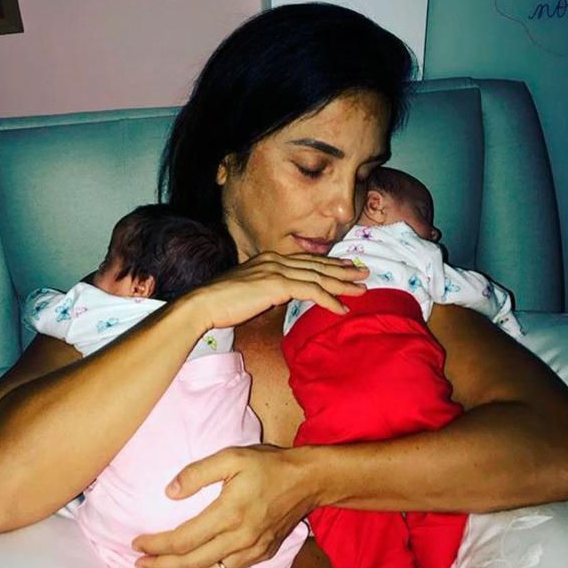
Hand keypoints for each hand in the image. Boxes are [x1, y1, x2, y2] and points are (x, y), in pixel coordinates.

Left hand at [132, 444, 319, 567]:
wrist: (307, 480)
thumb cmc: (267, 464)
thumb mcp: (231, 456)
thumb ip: (197, 473)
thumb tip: (169, 492)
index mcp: (229, 514)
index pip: (183, 540)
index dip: (156, 545)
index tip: (137, 542)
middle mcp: (239, 539)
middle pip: (191, 563)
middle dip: (161, 567)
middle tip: (139, 564)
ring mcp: (252, 551)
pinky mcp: (262, 554)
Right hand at [185, 251, 367, 329]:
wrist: (203, 304)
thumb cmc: (221, 303)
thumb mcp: (248, 291)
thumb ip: (266, 290)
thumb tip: (278, 296)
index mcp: (269, 259)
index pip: (306, 260)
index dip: (328, 263)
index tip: (346, 266)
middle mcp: (276, 260)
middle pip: (317, 265)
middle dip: (343, 269)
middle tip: (364, 272)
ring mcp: (277, 271)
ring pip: (319, 276)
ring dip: (343, 284)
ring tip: (362, 289)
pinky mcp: (277, 285)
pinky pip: (311, 292)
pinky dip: (329, 300)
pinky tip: (342, 308)